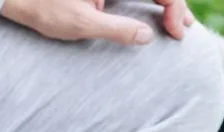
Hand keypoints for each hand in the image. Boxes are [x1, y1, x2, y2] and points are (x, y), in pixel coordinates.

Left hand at [0, 0, 194, 45]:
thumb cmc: (41, 6)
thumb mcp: (80, 23)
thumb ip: (115, 29)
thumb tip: (146, 36)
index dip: (175, 6)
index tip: (176, 32)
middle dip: (174, 4)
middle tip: (182, 31)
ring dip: (164, 2)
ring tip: (176, 24)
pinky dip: (149, 1)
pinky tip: (156, 16)